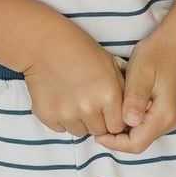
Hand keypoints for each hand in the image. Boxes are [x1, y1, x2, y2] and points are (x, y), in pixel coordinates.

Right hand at [20, 21, 130, 138]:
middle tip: (89, 103)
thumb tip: (129, 116)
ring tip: (75, 100)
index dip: (113, 119)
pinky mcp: (48, 116)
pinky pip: (60, 129)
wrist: (46, 44)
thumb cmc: (82, 51)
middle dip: (97, 121)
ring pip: (79, 132)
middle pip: (99, 132)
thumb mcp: (112, 66)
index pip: (118, 126)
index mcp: (109, 95)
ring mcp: (67, 114)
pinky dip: (62, 119)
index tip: (107, 111)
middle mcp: (89, 108)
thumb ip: (122, 93)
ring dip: (79, 121)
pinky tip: (62, 100)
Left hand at [89, 23, 175, 154]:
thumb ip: (135, 99)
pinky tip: (121, 108)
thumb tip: (127, 122)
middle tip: (99, 125)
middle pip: (139, 142)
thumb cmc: (159, 53)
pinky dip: (133, 122)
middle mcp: (170, 122)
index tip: (97, 133)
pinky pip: (148, 125)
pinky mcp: (169, 111)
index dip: (114, 143)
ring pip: (143, 134)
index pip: (136, 144)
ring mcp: (172, 117)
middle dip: (117, 138)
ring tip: (107, 116)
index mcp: (164, 115)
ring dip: (125, 130)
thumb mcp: (142, 74)